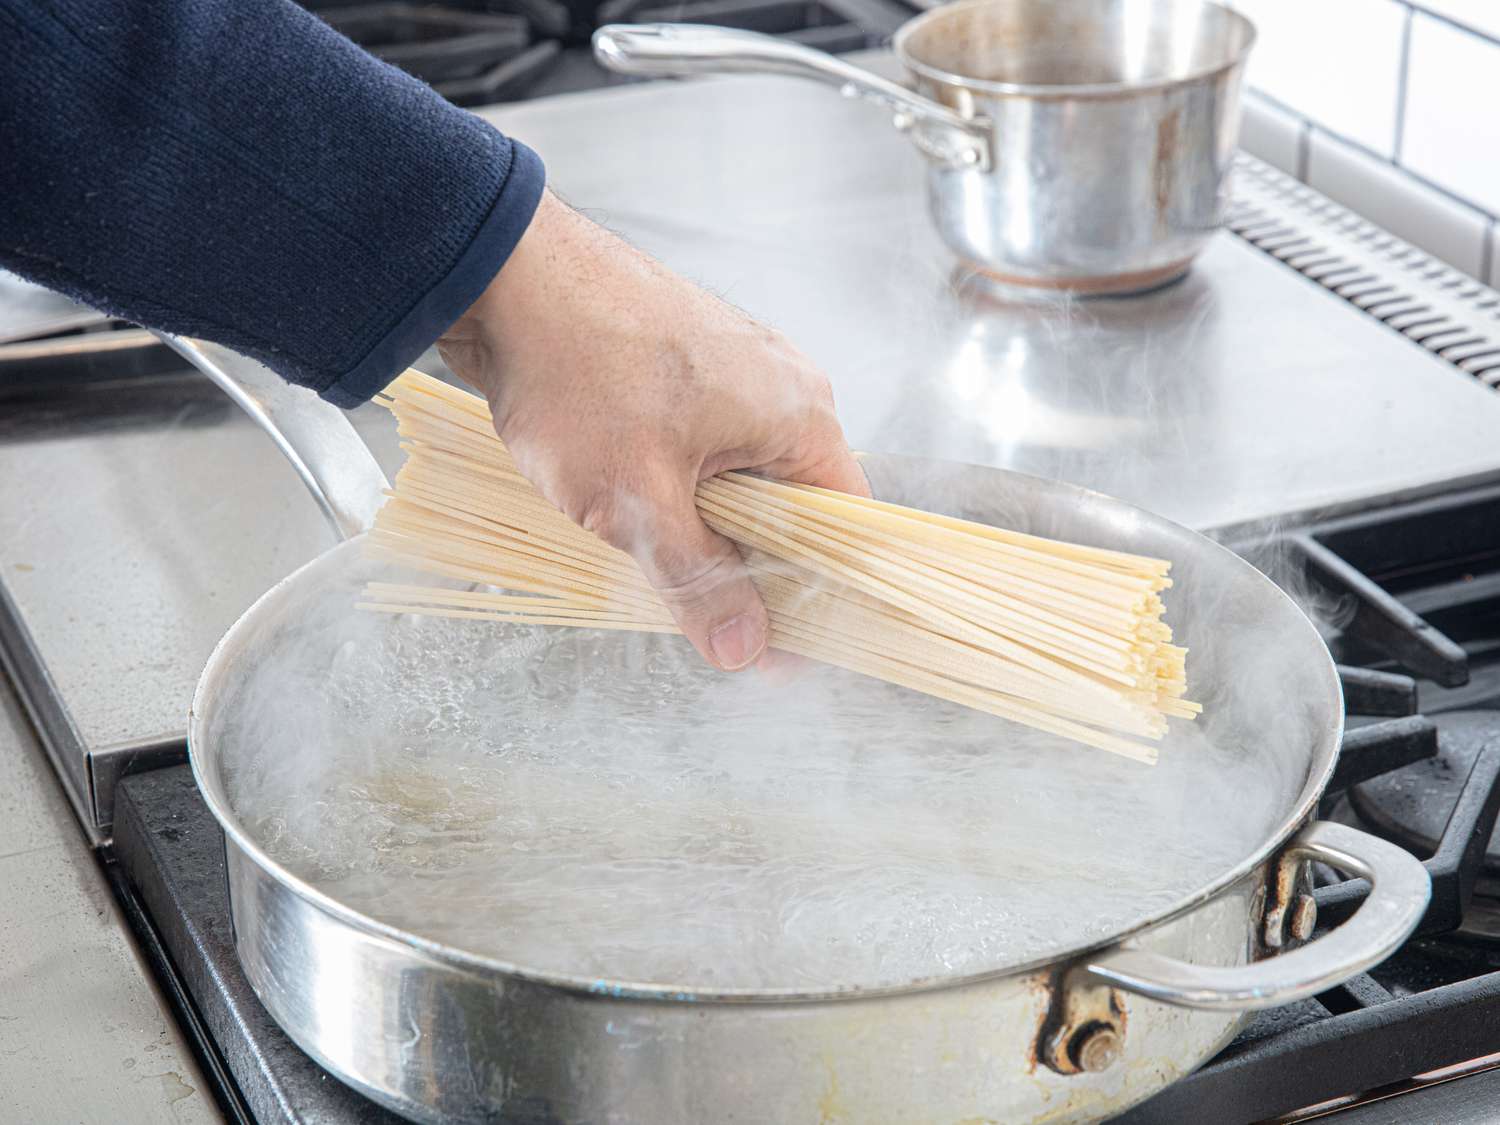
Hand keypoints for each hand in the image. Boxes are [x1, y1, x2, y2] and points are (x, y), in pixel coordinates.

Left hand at [437, 190, 868, 671]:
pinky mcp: (689, 360)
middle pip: (795, 504)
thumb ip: (697, 582)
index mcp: (801, 413)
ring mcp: (736, 365)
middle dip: (753, 561)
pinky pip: (707, 443)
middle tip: (706, 615)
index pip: (846, 526)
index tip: (783, 648)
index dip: (818, 594)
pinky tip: (632, 503)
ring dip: (708, 523)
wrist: (504, 273)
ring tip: (654, 554)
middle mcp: (784, 384)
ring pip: (744, 475)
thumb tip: (745, 651)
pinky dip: (681, 482)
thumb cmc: (580, 375)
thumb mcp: (638, 503)